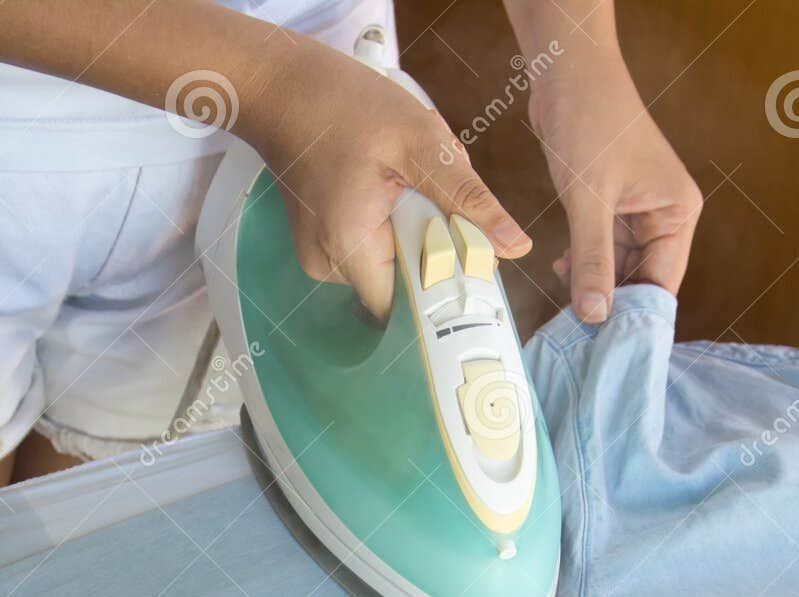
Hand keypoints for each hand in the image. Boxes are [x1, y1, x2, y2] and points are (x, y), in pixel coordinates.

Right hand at [241, 44, 530, 318]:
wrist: (282, 87)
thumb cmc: (343, 104)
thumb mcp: (420, 142)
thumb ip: (469, 199)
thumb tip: (516, 247)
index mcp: (350, 249)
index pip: (412, 309)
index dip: (447, 288)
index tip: (472, 257)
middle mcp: (329, 267)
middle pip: (405, 288)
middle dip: (434, 247)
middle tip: (432, 195)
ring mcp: (322, 259)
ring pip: (393, 267)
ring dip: (415, 233)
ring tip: (404, 183)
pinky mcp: (323, 245)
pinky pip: (373, 251)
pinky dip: (393, 226)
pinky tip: (388, 187)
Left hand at [530, 52, 702, 319]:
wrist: (568, 73)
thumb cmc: (589, 121)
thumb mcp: (588, 200)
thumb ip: (591, 260)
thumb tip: (595, 315)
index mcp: (678, 213)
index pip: (662, 283)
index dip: (634, 315)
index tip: (605, 346)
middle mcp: (665, 215)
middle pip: (642, 279)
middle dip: (610, 302)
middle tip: (578, 334)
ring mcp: (638, 210)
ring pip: (619, 266)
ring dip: (593, 283)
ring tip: (566, 306)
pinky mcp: (612, 204)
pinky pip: (602, 247)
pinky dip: (583, 261)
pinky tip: (561, 269)